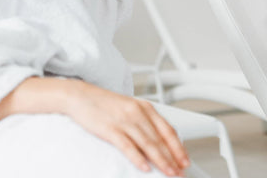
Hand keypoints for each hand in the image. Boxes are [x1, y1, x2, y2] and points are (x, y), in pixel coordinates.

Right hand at [66, 80, 188, 175]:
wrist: (81, 96)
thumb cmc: (105, 104)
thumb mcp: (130, 108)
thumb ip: (144, 122)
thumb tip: (157, 142)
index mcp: (145, 107)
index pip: (167, 129)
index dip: (178, 146)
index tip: (185, 159)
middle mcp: (138, 112)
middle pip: (160, 139)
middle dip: (173, 158)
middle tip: (180, 171)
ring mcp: (125, 120)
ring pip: (148, 143)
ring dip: (161, 161)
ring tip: (169, 172)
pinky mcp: (111, 129)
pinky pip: (128, 146)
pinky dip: (138, 158)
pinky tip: (145, 167)